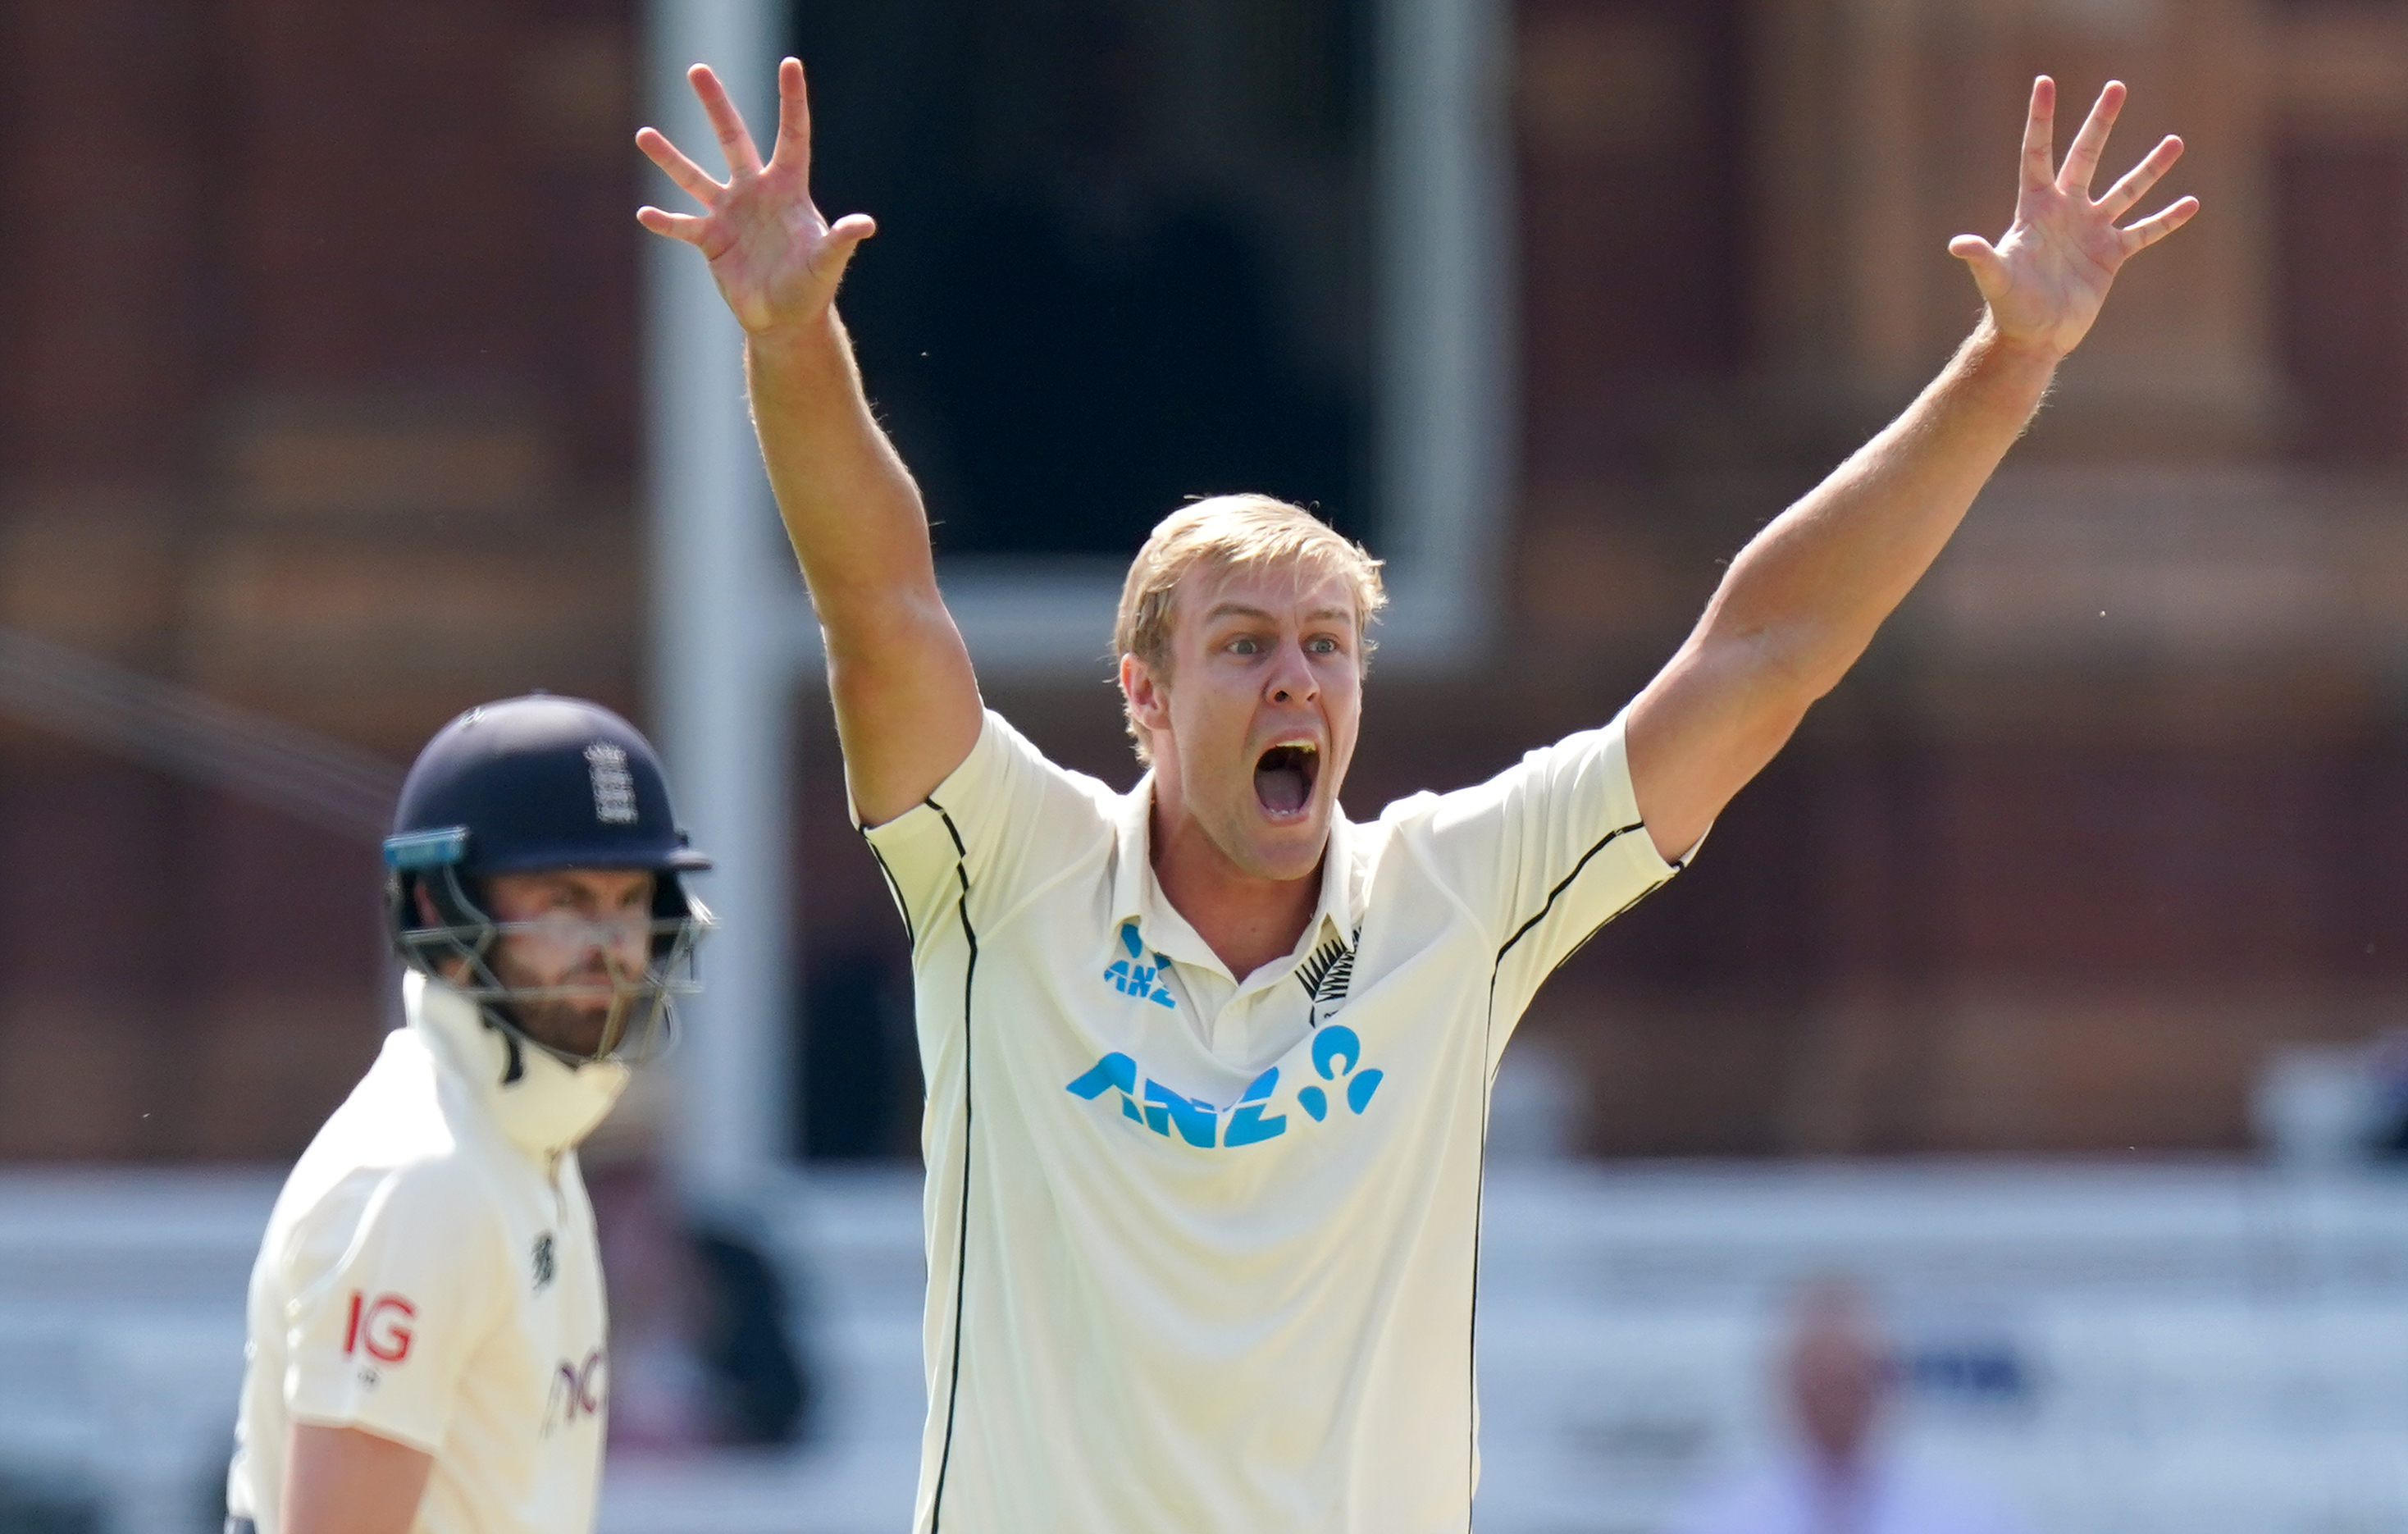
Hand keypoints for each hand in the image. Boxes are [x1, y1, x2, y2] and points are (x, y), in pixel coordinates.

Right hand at [635, 58, 873, 335]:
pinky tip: (645, 214)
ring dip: (669, 157)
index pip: (791, 135)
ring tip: (644, 134)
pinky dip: (665, 222)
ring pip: (694, 177)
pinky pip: (683, 225)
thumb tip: (865, 225)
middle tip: (696, 69)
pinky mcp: (711, 241)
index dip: (792, 101)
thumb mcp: (827, 263)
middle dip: (715, 105)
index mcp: (788, 188)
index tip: (790, 64)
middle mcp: (755, 192)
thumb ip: (840, 241)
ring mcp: (730, 214)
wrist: (786, 319)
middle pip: (732, 139)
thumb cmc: (812, 287)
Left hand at [1948, 77, 2197, 359]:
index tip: (2045, 82)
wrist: (2034, 337)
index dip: (2041, 119)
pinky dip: (2166, 219)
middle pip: (2085, 156)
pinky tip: (2191, 203)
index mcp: (2036, 208)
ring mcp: (2090, 231)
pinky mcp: (2110, 255)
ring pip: (2125, 190)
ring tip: (2175, 141)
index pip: (2037, 153)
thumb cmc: (2011, 307)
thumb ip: (1983, 258)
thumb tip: (1957, 244)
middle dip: (2100, 122)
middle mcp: (2065, 211)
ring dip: (2150, 168)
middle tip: (2117, 86)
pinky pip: (2144, 230)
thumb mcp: (1997, 279)